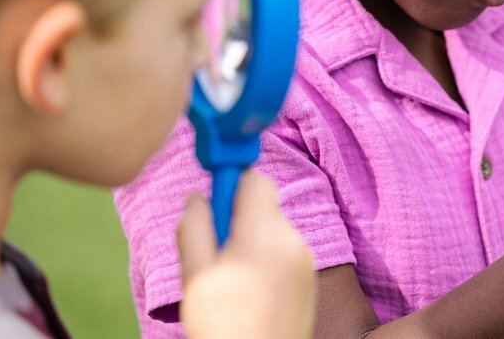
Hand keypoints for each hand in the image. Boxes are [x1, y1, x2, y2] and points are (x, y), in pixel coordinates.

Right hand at [178, 171, 314, 338]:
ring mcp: (306, 257)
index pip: (255, 179)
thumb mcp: (194, 276)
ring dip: (250, 239)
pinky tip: (251, 289)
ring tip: (231, 279)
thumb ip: (193, 228)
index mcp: (265, 233)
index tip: (213, 203)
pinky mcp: (310, 275)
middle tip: (214, 252)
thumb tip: (197, 196)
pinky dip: (266, 257)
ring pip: (272, 227)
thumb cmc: (222, 325)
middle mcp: (293, 238)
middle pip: (263, 204)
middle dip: (237, 217)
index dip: (231, 184)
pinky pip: (284, 249)